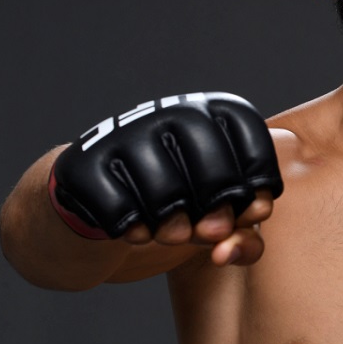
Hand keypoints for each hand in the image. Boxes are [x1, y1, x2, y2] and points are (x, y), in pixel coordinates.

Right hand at [49, 92, 282, 263]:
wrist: (105, 195)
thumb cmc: (183, 199)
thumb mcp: (221, 212)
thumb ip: (246, 230)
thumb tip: (237, 234)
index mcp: (212, 109)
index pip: (250, 136)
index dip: (258, 181)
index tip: (252, 210)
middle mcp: (170, 111)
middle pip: (212, 165)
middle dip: (218, 209)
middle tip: (211, 232)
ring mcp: (125, 134)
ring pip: (165, 191)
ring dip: (175, 227)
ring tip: (175, 234)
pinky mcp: (84, 164)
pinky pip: (120, 209)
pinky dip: (135, 231)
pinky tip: (139, 231)